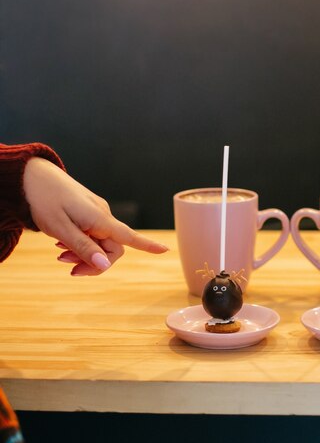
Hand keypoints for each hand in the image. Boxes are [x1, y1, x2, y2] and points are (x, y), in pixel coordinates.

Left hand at [23, 157, 167, 275]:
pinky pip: (91, 233)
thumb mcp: (60, 228)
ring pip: (99, 242)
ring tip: (59, 252)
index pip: (129, 237)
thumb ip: (83, 248)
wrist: (32, 176)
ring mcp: (96, 213)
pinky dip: (79, 243)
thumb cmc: (44, 200)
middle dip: (93, 261)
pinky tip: (61, 241)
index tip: (165, 250)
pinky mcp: (88, 212)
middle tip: (65, 264)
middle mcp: (103, 215)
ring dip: (82, 254)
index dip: (147, 245)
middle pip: (111, 248)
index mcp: (99, 219)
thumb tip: (104, 266)